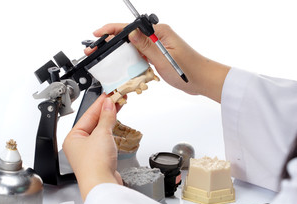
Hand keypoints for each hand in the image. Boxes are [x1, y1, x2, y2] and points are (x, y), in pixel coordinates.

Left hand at [63, 94, 122, 200]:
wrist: (102, 185)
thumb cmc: (94, 165)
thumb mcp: (101, 134)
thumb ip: (106, 117)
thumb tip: (108, 104)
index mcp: (73, 138)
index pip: (87, 115)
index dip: (100, 104)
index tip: (109, 95)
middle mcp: (79, 145)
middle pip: (93, 122)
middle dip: (106, 111)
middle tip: (117, 99)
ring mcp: (90, 153)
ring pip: (100, 131)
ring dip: (109, 120)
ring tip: (118, 107)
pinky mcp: (100, 159)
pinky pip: (105, 140)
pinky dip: (111, 132)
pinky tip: (116, 126)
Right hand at [88, 23, 229, 102]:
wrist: (202, 80)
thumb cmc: (189, 70)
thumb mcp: (164, 58)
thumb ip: (146, 45)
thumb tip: (130, 33)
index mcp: (160, 32)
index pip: (131, 27)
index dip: (112, 30)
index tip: (99, 34)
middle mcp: (157, 37)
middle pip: (129, 36)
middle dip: (112, 42)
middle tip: (97, 49)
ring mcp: (157, 47)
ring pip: (133, 47)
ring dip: (120, 53)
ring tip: (106, 59)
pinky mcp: (157, 56)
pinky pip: (140, 55)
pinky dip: (131, 61)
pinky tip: (123, 67)